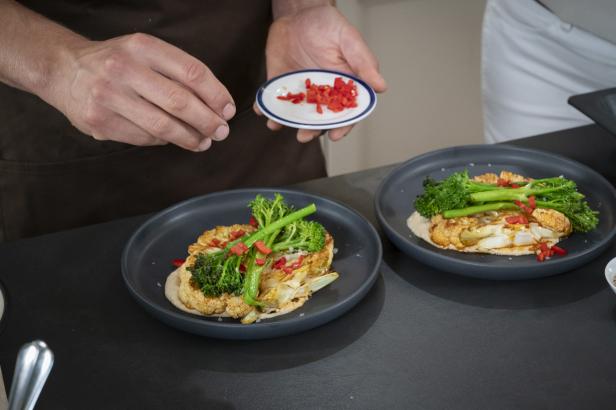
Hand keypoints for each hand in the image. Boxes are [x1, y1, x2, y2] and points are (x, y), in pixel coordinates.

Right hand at [50, 33, 235, 150]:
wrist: (64, 70)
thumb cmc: (117, 62)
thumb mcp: (145, 53)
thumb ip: (177, 73)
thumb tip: (217, 105)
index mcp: (142, 47)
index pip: (192, 72)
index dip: (216, 95)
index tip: (228, 110)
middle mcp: (124, 69)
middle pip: (180, 102)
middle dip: (208, 121)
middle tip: (221, 132)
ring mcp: (109, 96)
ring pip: (163, 126)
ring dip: (190, 138)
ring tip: (203, 142)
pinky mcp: (100, 121)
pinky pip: (144, 138)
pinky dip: (165, 141)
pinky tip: (174, 139)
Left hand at [255, 5, 386, 142]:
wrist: (299, 13)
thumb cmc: (328, 25)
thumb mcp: (349, 40)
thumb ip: (364, 63)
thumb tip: (381, 86)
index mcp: (341, 86)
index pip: (345, 112)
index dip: (342, 126)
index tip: (335, 136)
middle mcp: (320, 93)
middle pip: (318, 119)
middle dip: (310, 130)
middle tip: (303, 136)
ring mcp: (299, 91)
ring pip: (295, 114)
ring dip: (286, 123)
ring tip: (277, 125)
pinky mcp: (280, 84)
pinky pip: (273, 100)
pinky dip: (265, 107)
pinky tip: (261, 110)